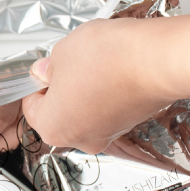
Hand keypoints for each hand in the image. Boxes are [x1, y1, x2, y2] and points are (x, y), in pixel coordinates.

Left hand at [21, 19, 180, 153]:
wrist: (158, 60)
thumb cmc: (109, 59)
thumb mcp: (63, 52)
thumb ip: (49, 66)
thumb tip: (46, 71)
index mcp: (53, 127)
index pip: (32, 108)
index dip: (36, 85)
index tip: (43, 70)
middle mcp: (80, 138)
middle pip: (60, 114)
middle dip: (62, 88)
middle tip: (68, 63)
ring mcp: (108, 133)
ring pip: (86, 111)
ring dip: (86, 89)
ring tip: (95, 62)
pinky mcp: (131, 123)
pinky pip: (109, 108)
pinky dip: (108, 91)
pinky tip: (113, 69)